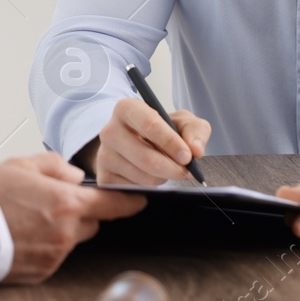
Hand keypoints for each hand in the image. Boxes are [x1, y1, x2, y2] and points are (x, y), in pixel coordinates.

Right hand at [0, 153, 145, 284]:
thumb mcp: (21, 165)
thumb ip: (56, 166)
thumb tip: (76, 176)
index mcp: (67, 204)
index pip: (111, 205)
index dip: (128, 202)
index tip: (139, 200)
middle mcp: (67, 233)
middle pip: (89, 224)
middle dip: (78, 214)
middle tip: (49, 203)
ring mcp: (55, 256)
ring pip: (70, 240)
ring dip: (59, 230)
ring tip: (27, 220)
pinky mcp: (42, 272)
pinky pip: (53, 256)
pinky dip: (44, 246)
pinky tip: (21, 236)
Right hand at [85, 100, 210, 185]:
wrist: (138, 145)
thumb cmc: (160, 131)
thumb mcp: (182, 123)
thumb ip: (195, 130)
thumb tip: (196, 150)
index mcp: (127, 109)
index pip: (149, 124)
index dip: (171, 142)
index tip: (187, 156)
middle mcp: (109, 131)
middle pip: (146, 157)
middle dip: (172, 168)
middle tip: (186, 171)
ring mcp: (104, 156)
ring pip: (143, 177)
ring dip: (163, 178)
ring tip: (165, 169)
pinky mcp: (104, 178)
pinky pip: (134, 191)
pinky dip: (150, 189)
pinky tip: (151, 178)